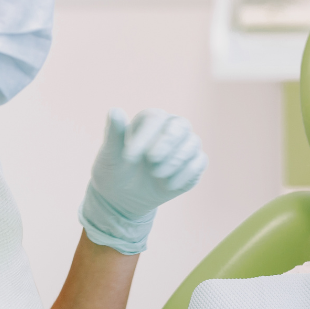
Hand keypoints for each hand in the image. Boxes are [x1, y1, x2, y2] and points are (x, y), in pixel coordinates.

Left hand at [79, 108, 207, 253]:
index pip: (155, 119)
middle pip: (180, 126)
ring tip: (156, 174)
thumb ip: (113, 134)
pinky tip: (168, 185)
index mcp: (150, 120)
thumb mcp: (110, 155)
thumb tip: (115, 110)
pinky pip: (198, 163)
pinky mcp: (193, 165)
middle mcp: (171, 128)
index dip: (144, 136)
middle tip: (151, 161)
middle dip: (167, 143)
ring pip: (192, 143)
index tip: (129, 158)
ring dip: (175, 159)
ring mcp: (185, 146)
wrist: (124, 198)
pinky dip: (186, 174)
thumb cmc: (115, 171)